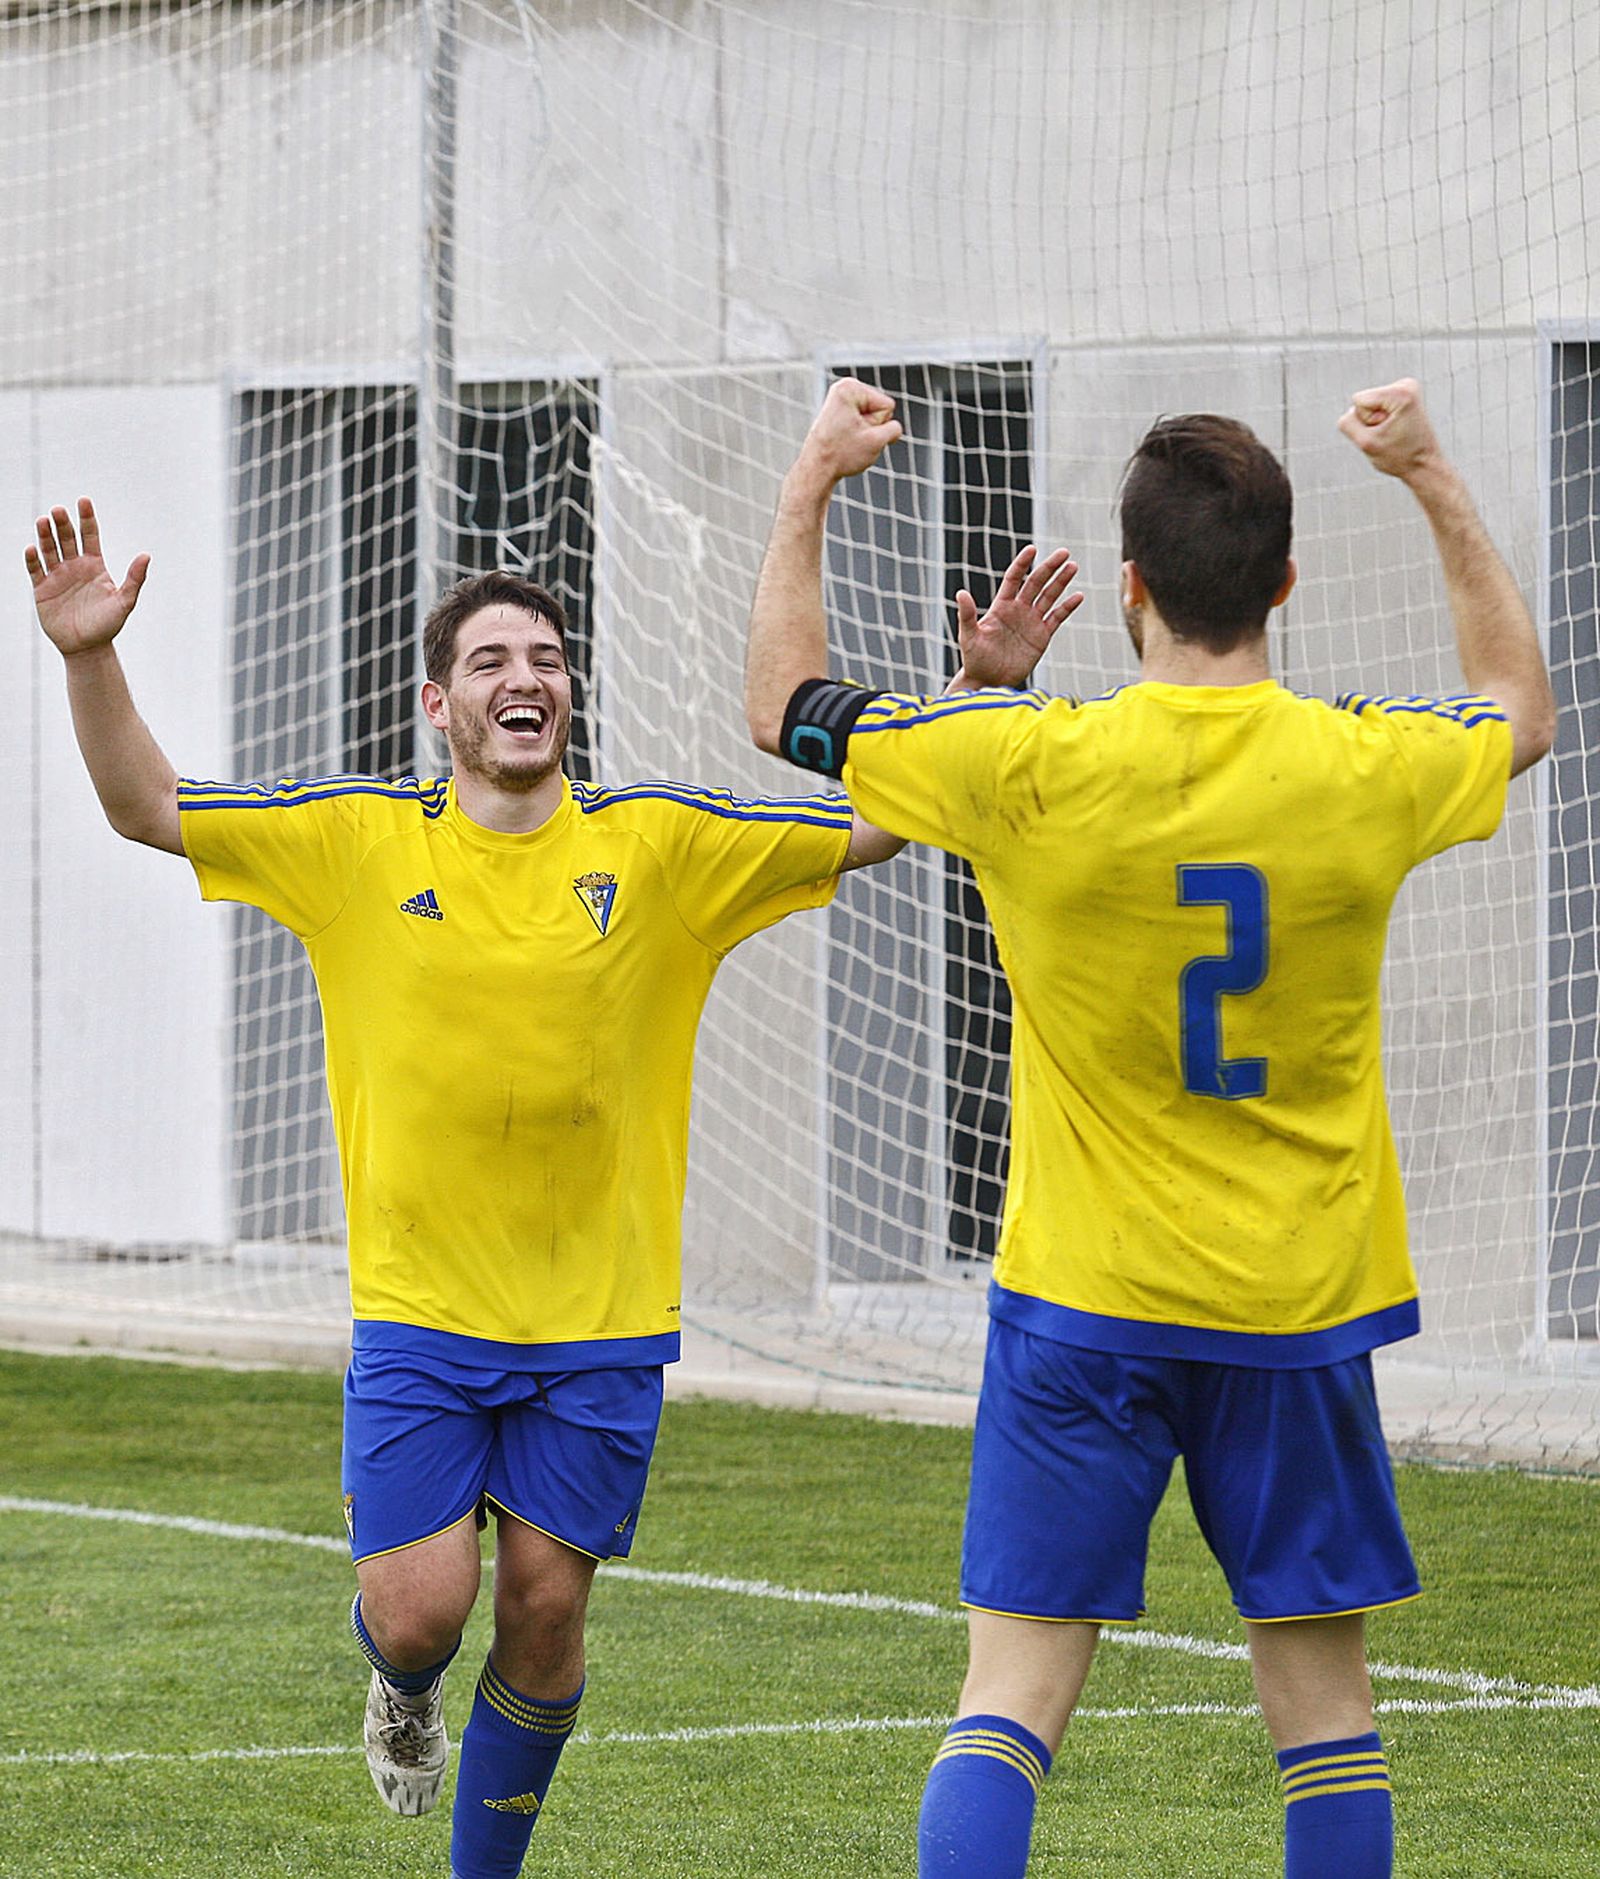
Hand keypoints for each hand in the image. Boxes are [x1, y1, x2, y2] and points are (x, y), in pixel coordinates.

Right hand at [26, 499, 149, 657]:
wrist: (87, 648)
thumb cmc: (108, 625)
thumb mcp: (125, 602)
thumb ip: (134, 579)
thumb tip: (146, 555)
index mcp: (95, 565)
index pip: (90, 535)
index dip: (87, 518)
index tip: (83, 501)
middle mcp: (75, 566)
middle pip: (67, 538)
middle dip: (62, 523)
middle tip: (58, 510)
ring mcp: (57, 576)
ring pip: (49, 549)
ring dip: (45, 535)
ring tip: (43, 521)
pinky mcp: (42, 589)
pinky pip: (35, 570)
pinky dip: (32, 559)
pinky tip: (32, 548)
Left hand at [796, 377, 903, 485]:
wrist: (816, 469)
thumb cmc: (841, 455)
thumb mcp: (878, 441)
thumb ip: (895, 429)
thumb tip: (893, 427)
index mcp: (850, 387)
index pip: (887, 406)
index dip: (877, 425)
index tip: (856, 434)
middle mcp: (844, 387)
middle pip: (880, 410)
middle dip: (871, 428)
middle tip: (852, 439)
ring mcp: (841, 399)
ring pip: (872, 418)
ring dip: (865, 433)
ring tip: (847, 440)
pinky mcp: (839, 411)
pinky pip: (862, 422)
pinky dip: (858, 434)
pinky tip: (844, 440)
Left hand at [953, 545, 1084, 688]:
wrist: (988, 681)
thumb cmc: (974, 659)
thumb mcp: (968, 636)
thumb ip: (966, 615)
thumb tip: (961, 593)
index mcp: (1001, 606)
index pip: (1014, 578)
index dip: (1023, 563)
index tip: (1032, 549)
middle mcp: (1018, 610)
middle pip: (1036, 583)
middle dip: (1049, 567)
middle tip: (1064, 553)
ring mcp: (1031, 622)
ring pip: (1049, 596)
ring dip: (1061, 582)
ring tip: (1073, 566)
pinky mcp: (1042, 636)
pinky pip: (1057, 618)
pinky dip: (1067, 607)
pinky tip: (1078, 596)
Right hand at [1337, 378, 1444, 481]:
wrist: (1424, 464)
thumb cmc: (1399, 456)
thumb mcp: (1366, 443)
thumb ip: (1347, 424)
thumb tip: (1349, 411)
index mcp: (1401, 392)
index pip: (1359, 401)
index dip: (1366, 422)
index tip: (1386, 431)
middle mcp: (1405, 385)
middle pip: (1363, 402)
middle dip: (1371, 422)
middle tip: (1391, 434)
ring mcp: (1405, 389)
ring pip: (1367, 406)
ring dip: (1376, 424)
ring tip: (1395, 433)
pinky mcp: (1402, 396)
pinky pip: (1375, 408)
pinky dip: (1381, 422)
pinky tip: (1396, 429)